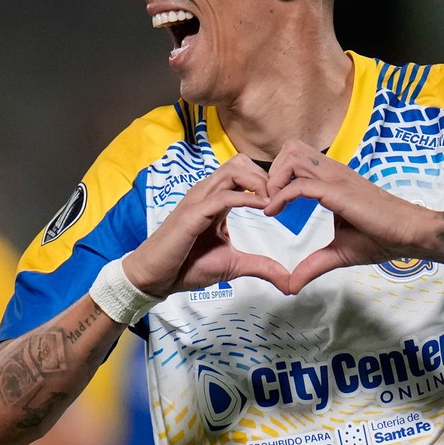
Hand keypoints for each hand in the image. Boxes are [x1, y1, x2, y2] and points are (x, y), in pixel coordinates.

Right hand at [123, 154, 290, 295]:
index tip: (285, 201)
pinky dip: (247, 198)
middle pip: (241, 162)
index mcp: (216, 199)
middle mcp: (207, 193)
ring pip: (234, 170)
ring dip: (259, 182)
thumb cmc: (187, 267)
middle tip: (281, 199)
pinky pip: (224, 195)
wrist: (156, 278)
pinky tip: (263, 208)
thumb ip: (261, 267)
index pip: (244, 172)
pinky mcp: (193, 213)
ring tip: (273, 202)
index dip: (267, 181)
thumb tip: (287, 282)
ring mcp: (198, 200)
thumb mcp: (233, 265)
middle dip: (267, 176)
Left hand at [264, 139, 437, 292]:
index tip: (268, 203)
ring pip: (293, 158)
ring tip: (270, 205)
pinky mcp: (339, 191)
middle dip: (272, 172)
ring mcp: (337, 179)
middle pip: (291, 149)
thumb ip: (313, 265)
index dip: (277, 176)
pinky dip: (282, 196)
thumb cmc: (382, 238)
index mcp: (333, 180)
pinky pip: (301, 185)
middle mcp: (333, 173)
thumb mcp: (339, 253)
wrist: (411, 234)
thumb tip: (291, 285)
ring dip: (275, 180)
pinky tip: (273, 213)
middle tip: (267, 200)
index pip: (297, 159)